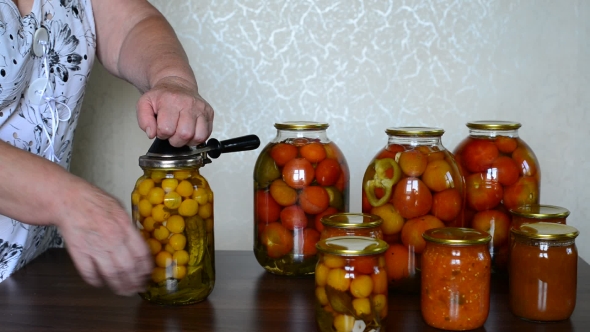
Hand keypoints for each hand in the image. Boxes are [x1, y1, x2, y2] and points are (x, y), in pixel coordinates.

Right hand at [56, 177, 152, 295]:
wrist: (68, 200)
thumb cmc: (95, 202)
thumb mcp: (120, 209)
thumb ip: (129, 228)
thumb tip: (139, 245)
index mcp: (125, 227)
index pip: (141, 253)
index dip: (146, 268)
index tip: (148, 275)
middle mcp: (112, 239)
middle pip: (128, 268)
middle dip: (135, 282)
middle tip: (138, 288)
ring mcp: (95, 247)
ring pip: (111, 274)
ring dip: (119, 286)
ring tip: (124, 292)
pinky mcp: (78, 252)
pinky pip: (89, 273)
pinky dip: (96, 281)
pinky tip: (101, 283)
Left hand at [136, 76, 213, 146]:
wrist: (178, 84)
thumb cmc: (162, 96)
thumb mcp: (145, 104)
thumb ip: (144, 120)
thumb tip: (152, 134)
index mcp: (171, 101)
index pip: (166, 129)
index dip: (162, 134)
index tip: (161, 129)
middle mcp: (188, 103)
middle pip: (184, 134)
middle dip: (175, 140)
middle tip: (172, 133)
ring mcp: (201, 108)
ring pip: (198, 136)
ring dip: (188, 141)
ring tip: (182, 134)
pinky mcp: (209, 112)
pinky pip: (207, 134)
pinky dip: (198, 138)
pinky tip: (191, 132)